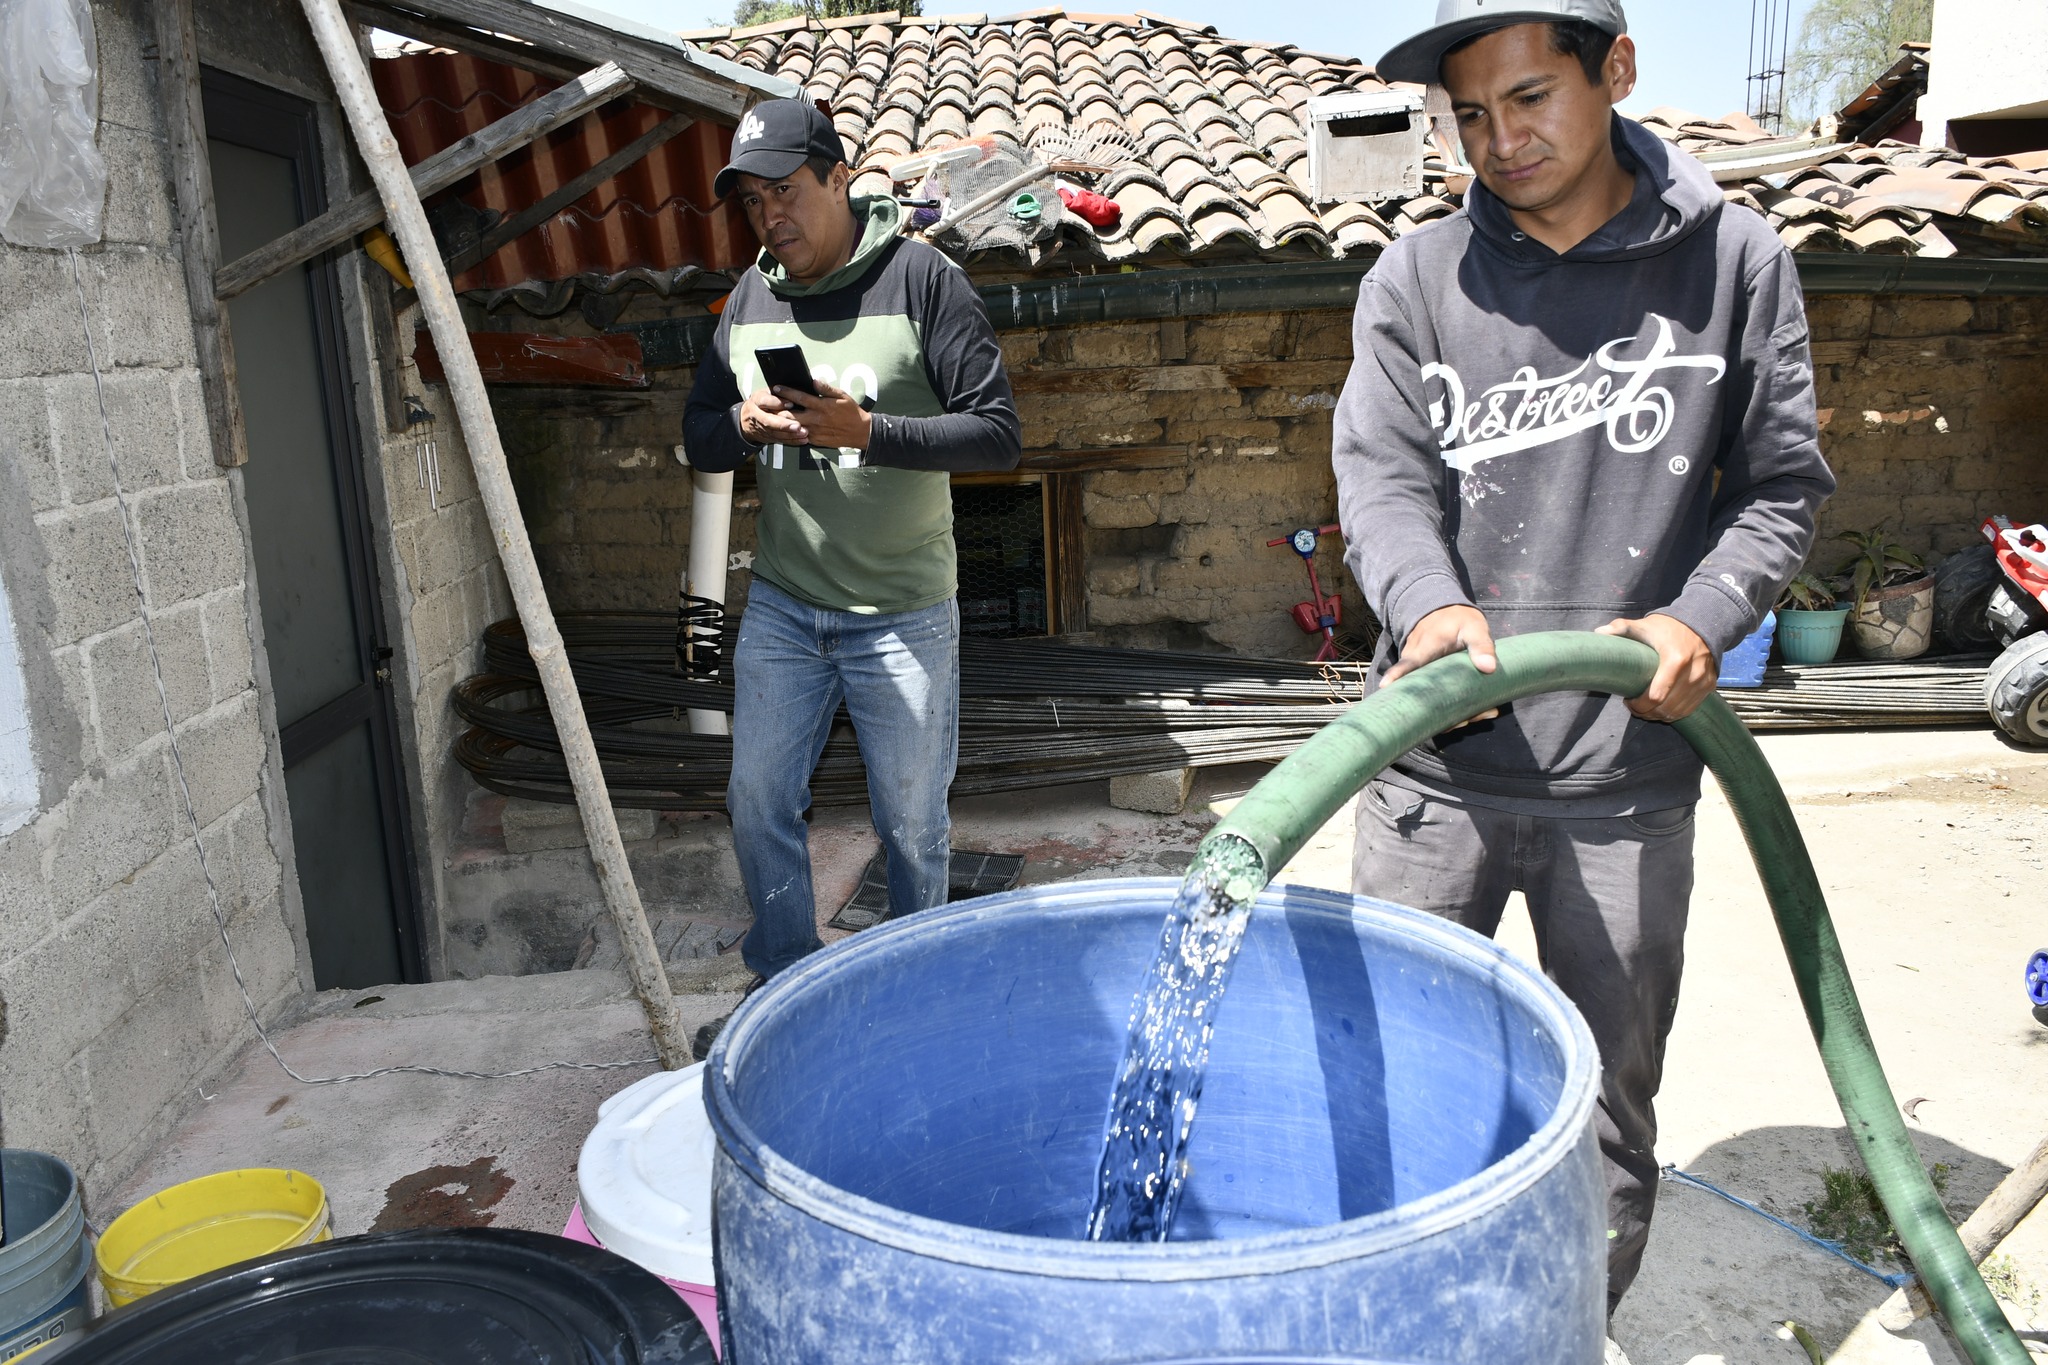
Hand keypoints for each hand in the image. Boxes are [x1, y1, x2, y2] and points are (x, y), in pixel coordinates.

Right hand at [739, 388, 804, 445]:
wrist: (746, 420)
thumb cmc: (760, 402)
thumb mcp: (765, 393)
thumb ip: (776, 394)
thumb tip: (790, 398)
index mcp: (757, 400)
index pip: (765, 401)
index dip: (777, 403)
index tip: (791, 403)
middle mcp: (757, 415)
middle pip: (769, 421)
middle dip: (784, 425)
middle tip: (797, 426)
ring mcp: (762, 428)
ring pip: (776, 433)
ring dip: (791, 434)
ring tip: (804, 433)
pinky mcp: (767, 437)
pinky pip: (780, 440)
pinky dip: (792, 441)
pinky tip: (803, 440)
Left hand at [771, 378, 871, 450]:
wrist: (860, 432)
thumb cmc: (851, 412)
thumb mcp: (842, 396)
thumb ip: (826, 388)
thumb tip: (814, 380)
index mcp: (821, 405)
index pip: (799, 396)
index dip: (785, 391)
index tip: (775, 387)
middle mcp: (816, 419)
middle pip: (790, 413)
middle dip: (777, 408)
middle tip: (768, 404)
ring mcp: (814, 431)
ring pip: (792, 426)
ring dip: (781, 421)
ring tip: (772, 415)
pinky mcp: (815, 441)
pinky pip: (799, 436)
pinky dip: (790, 431)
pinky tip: (784, 427)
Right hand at [1384, 604, 1499, 726]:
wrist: (1446, 614)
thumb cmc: (1458, 620)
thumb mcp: (1474, 627)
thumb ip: (1481, 645)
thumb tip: (1489, 669)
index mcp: (1424, 650)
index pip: (1407, 666)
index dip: (1396, 676)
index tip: (1386, 687)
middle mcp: (1418, 667)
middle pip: (1423, 696)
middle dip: (1445, 716)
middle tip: (1469, 720)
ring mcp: (1422, 677)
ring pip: (1432, 703)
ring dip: (1456, 715)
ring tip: (1486, 713)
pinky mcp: (1430, 683)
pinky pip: (1439, 700)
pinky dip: (1458, 709)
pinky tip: (1483, 711)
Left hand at [1596, 613, 1716, 721]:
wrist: (1702, 624)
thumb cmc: (1669, 627)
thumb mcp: (1645, 625)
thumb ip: (1622, 628)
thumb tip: (1599, 632)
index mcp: (1676, 660)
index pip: (1656, 696)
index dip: (1639, 705)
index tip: (1627, 700)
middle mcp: (1692, 674)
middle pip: (1665, 708)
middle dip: (1646, 712)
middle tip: (1633, 706)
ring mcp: (1702, 682)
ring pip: (1677, 712)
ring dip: (1658, 715)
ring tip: (1645, 708)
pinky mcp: (1708, 687)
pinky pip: (1689, 709)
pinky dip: (1673, 713)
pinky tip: (1661, 708)